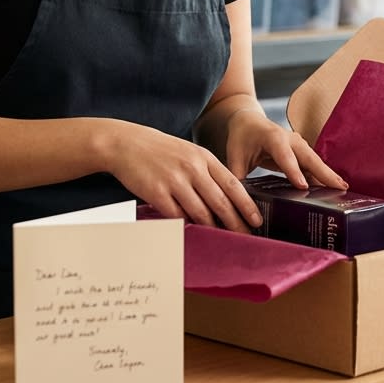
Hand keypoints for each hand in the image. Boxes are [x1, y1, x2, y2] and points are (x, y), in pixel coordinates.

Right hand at [102, 121, 260, 232]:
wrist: (126, 143)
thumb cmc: (160, 150)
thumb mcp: (189, 152)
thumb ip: (207, 172)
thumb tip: (226, 199)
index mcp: (204, 157)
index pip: (233, 184)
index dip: (247, 205)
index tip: (257, 220)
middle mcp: (193, 168)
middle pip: (221, 202)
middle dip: (235, 223)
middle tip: (245, 237)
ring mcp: (175, 180)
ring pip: (201, 212)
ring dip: (213, 229)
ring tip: (221, 240)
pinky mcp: (157, 192)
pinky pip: (177, 216)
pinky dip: (187, 226)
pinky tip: (193, 233)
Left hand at [224, 108, 346, 190]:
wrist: (249, 121)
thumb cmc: (242, 138)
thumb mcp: (234, 157)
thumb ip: (237, 179)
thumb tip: (239, 204)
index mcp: (272, 138)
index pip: (284, 156)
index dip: (294, 171)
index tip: (303, 187)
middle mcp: (289, 139)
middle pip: (308, 157)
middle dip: (324, 173)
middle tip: (338, 188)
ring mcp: (298, 144)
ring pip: (315, 161)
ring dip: (328, 175)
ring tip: (342, 190)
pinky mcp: (301, 151)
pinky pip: (313, 164)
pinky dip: (323, 176)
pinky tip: (333, 188)